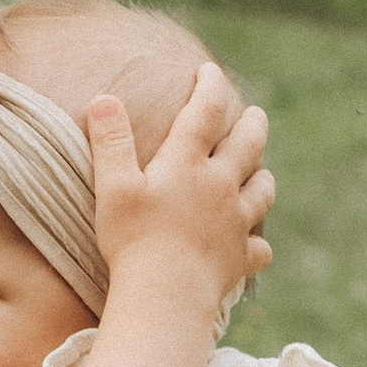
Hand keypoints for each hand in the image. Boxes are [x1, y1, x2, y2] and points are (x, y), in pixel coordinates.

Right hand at [86, 60, 273, 315]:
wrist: (166, 296)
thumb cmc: (134, 241)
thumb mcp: (113, 187)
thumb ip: (110, 142)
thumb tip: (104, 98)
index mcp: (188, 163)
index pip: (205, 110)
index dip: (209, 85)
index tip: (209, 70)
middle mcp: (220, 186)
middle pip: (248, 145)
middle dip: (252, 125)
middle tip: (255, 115)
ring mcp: (235, 223)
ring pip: (262, 191)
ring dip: (262, 178)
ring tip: (259, 173)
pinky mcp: (240, 259)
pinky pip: (258, 248)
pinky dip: (257, 244)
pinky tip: (252, 244)